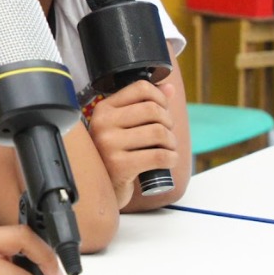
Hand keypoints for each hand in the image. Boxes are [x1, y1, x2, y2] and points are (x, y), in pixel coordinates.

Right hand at [87, 81, 178, 207]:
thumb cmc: (116, 153)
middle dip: (169, 123)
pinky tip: (168, 161)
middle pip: (153, 110)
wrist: (102, 186)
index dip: (160, 98)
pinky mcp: (119, 165)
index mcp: (104, 108)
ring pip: (158, 132)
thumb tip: (169, 88)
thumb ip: (145, 104)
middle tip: (166, 135)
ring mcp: (109, 144)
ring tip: (167, 149)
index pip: (141, 88)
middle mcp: (103, 123)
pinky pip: (159, 156)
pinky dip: (171, 158)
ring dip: (171, 142)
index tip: (163, 112)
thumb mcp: (124, 126)